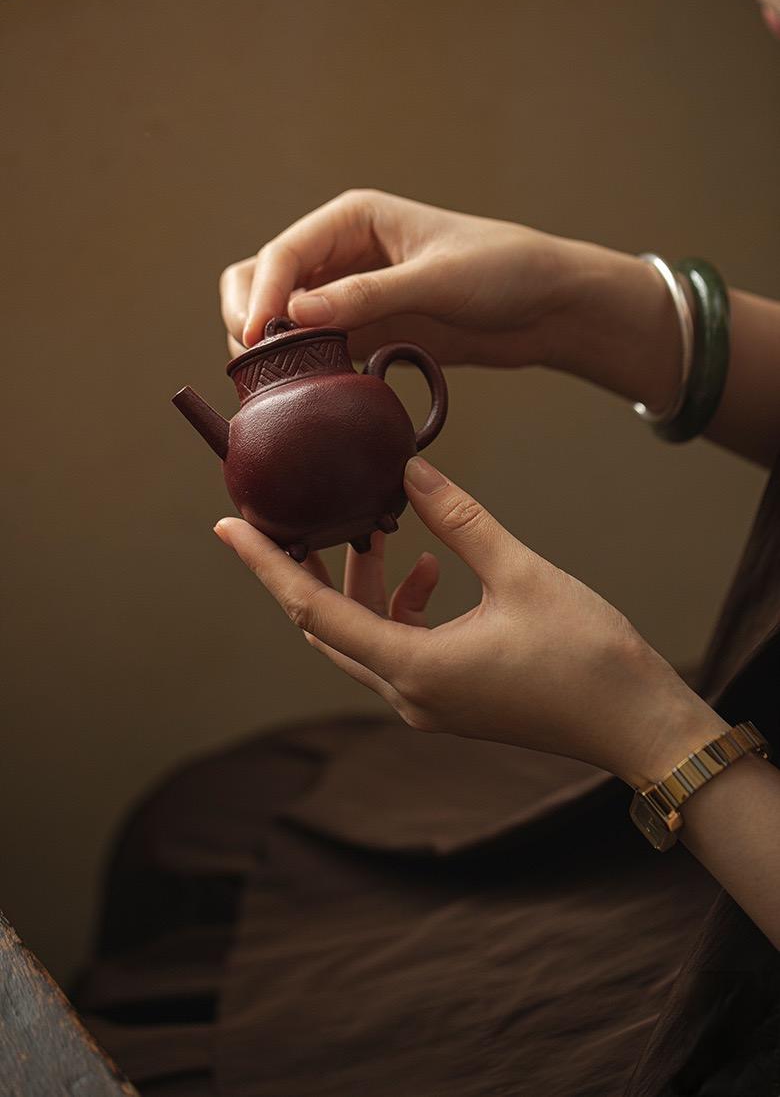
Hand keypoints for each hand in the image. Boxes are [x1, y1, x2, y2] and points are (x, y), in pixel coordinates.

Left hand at [214, 457, 725, 785]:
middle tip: (294, 516)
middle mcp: (407, 695)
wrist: (636, 723)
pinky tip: (432, 569)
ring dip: (364, 585)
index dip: (267, 565)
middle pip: (328, 628)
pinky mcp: (447, 701)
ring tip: (381, 528)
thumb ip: (458, 518)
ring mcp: (426, 705)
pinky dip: (401, 607)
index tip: (228, 527)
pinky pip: (398, 650)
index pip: (312, 612)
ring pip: (363, 638)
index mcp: (414, 668)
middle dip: (309, 570)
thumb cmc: (587, 654)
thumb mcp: (519, 572)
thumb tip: (409, 468)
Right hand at [220, 189, 564, 366]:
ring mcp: (347, 296)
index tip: (254, 339)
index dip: (261, 296)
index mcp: (353, 220)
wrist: (546, 305)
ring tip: (278, 385)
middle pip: (261, 280)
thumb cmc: (504, 270)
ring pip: (279, 319)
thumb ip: (370, 296)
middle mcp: (340, 254)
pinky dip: (299, 371)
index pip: (283, 254)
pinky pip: (312, 351)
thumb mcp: (438, 279)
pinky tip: (309, 395)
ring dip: (268, 349)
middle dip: (248, 317)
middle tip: (254, 364)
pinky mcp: (362, 333)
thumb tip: (299, 314)